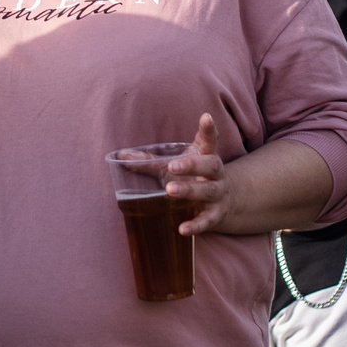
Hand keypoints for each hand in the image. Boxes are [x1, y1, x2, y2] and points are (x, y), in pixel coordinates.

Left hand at [161, 114, 232, 235]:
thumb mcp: (174, 167)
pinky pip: (207, 220)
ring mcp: (219, 195)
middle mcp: (216, 174)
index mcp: (207, 157)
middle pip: (211, 165)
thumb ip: (149, 162)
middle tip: (172, 166)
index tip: (206, 117)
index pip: (210, 141)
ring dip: (190, 190)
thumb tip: (120, 156)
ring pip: (208, 191)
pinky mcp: (216, 215)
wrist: (226, 204)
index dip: (208, 129)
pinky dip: (195, 225)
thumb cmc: (193, 179)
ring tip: (169, 190)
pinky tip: (182, 229)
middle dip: (192, 165)